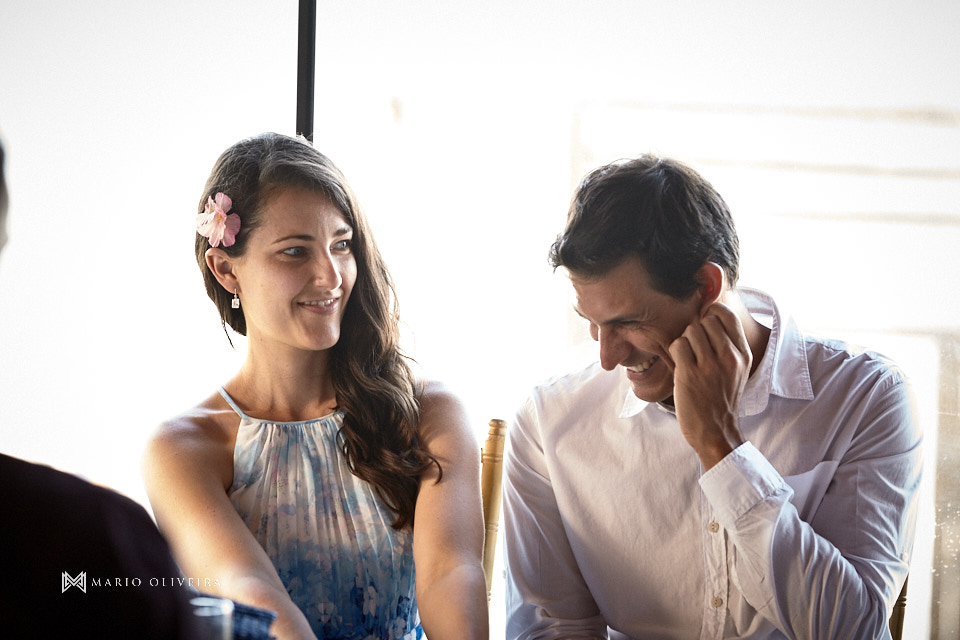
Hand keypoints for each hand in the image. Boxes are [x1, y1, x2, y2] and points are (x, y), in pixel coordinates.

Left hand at [665, 302, 751, 469]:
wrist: (716, 431)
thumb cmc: (721, 399)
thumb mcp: (737, 371)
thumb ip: (729, 345)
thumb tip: (709, 314)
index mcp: (743, 354)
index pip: (726, 315)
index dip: (711, 315)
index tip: (705, 328)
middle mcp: (729, 357)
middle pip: (705, 320)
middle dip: (696, 331)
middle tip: (696, 351)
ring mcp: (709, 365)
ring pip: (690, 330)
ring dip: (685, 343)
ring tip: (689, 361)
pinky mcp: (689, 373)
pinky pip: (677, 345)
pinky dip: (675, 353)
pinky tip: (681, 367)